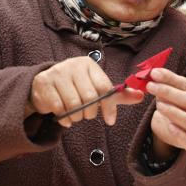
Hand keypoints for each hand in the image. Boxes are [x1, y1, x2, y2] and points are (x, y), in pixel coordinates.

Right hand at [27, 56, 143, 126]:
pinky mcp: (45, 83)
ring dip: (77, 117)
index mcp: (89, 64)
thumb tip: (141, 96)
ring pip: (74, 104)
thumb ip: (117, 94)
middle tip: (86, 116)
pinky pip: (58, 108)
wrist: (45, 84)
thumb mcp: (97, 88)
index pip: (104, 88)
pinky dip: (64, 118)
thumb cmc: (76, 87)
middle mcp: (74, 65)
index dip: (109, 107)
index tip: (110, 121)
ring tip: (75, 115)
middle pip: (89, 98)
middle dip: (90, 113)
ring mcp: (58, 73)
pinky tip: (64, 117)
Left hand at [146, 67, 185, 156]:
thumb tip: (154, 72)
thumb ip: (165, 80)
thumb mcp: (172, 89)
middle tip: (150, 87)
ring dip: (173, 112)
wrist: (176, 125)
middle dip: (168, 93)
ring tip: (158, 105)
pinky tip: (170, 126)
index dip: (170, 79)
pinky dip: (181, 135)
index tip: (154, 74)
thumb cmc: (175, 103)